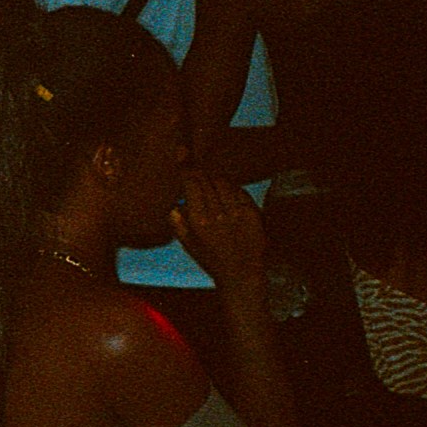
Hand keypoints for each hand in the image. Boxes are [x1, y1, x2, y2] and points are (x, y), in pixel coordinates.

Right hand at [171, 169, 265, 289]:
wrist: (241, 274)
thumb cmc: (212, 259)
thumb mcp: (188, 244)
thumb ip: (177, 223)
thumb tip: (174, 205)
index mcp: (198, 221)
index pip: (192, 184)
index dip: (187, 167)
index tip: (182, 153)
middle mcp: (217, 215)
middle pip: (207, 180)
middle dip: (200, 171)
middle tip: (195, 166)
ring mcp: (237, 213)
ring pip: (224, 183)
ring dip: (216, 179)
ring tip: (211, 184)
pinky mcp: (252, 214)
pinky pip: (239, 192)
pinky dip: (231, 189)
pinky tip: (227, 195)